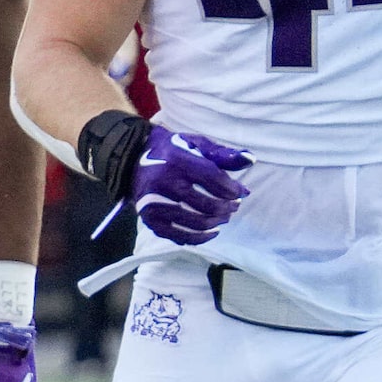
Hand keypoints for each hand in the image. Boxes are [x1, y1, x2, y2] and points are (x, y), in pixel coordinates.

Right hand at [134, 127, 251, 244]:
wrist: (131, 159)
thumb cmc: (171, 151)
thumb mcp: (195, 144)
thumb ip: (222, 154)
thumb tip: (250, 160)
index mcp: (178, 161)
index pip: (215, 181)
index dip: (234, 190)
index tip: (241, 192)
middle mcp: (165, 183)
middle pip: (208, 206)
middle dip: (228, 208)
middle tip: (234, 206)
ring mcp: (155, 204)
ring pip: (196, 223)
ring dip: (216, 223)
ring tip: (224, 218)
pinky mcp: (149, 219)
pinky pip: (179, 235)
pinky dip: (199, 238)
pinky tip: (211, 232)